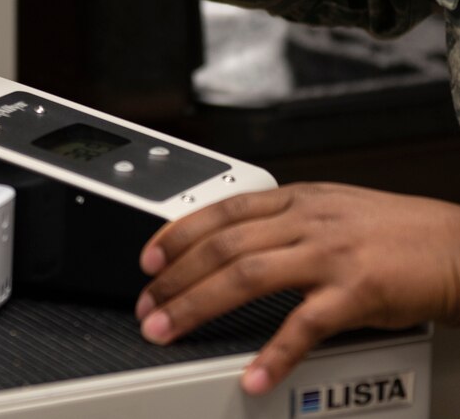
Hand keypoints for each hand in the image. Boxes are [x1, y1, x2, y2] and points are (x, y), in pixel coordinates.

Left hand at [136, 182, 459, 394]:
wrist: (456, 245)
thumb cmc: (395, 231)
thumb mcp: (331, 209)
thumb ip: (284, 221)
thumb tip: (234, 238)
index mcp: (297, 200)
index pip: (222, 211)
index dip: (179, 233)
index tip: (149, 258)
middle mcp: (306, 221)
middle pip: (223, 245)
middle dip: (176, 277)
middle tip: (147, 305)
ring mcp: (330, 254)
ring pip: (247, 276)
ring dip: (200, 306)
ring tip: (169, 330)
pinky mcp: (357, 292)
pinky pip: (304, 326)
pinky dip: (273, 354)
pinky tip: (251, 376)